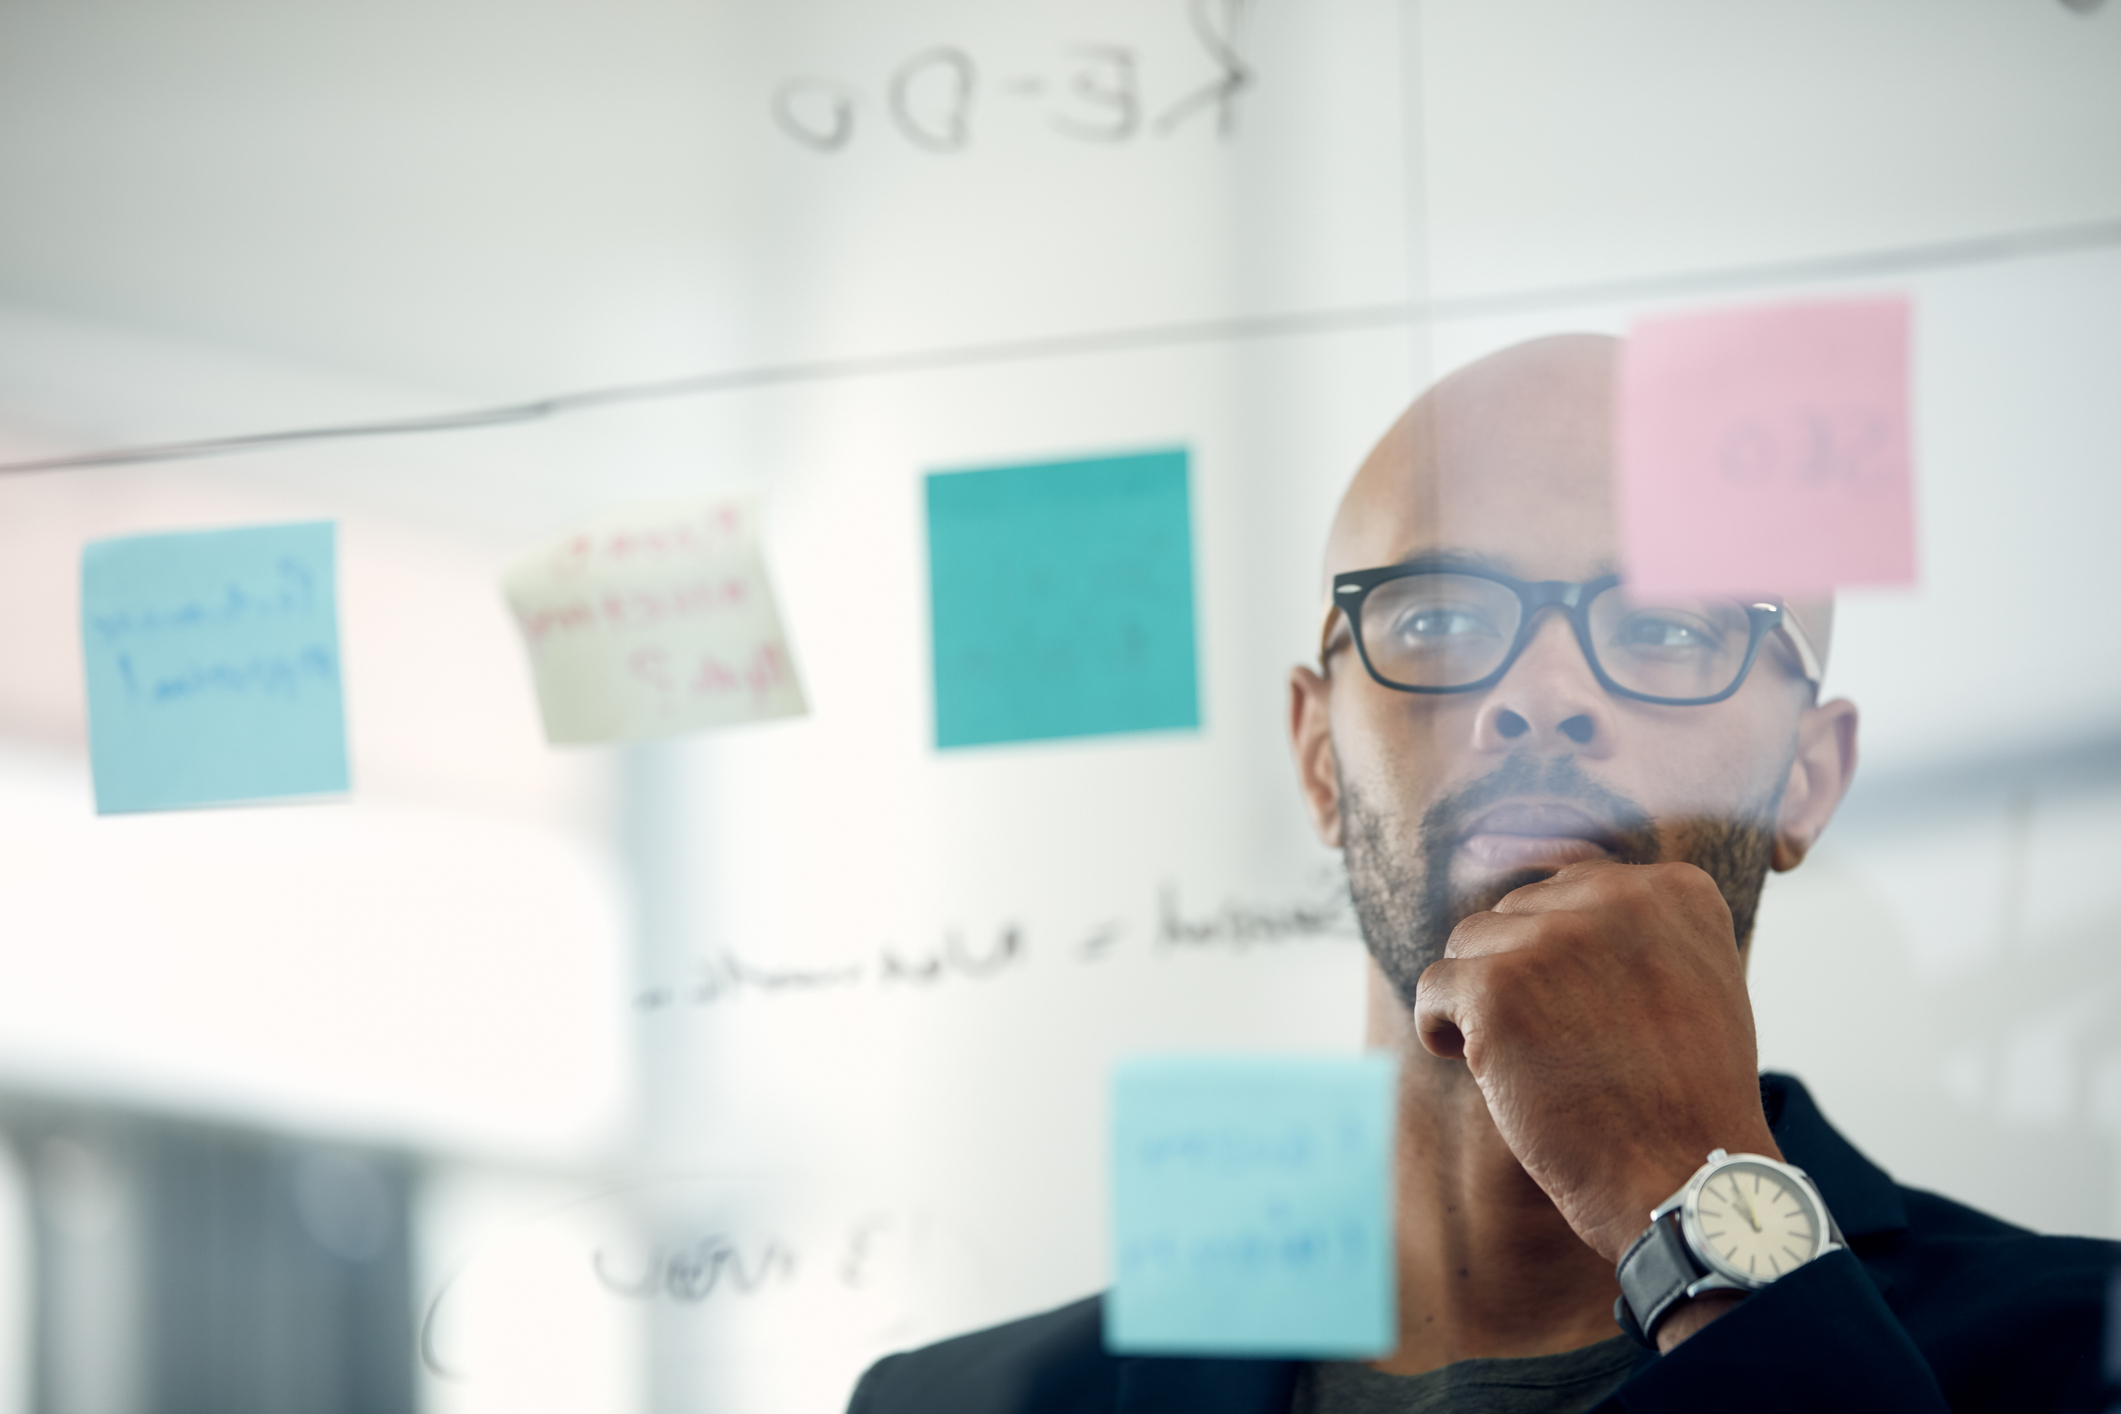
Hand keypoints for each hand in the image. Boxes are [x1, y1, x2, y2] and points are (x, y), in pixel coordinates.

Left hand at [1412, 859, 1780, 1264]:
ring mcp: (1554, 938)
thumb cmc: (1683, 1096)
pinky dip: (1443, 1030)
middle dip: (1523, 975)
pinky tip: (1484, 1069)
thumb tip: (1542, 906)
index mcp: (1674, 889)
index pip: (1573, 892)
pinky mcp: (1498, 986)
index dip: (1564, 958)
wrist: (1687, 1176)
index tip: (1591, 1015)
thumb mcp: (1690, 982)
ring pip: (1471, 943)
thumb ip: (1630, 930)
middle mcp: (1617, 895)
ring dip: (1484, 1002)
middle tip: (1565, 1047)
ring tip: (1534, 1061)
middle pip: (1518, 912)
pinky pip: (1434, 987)